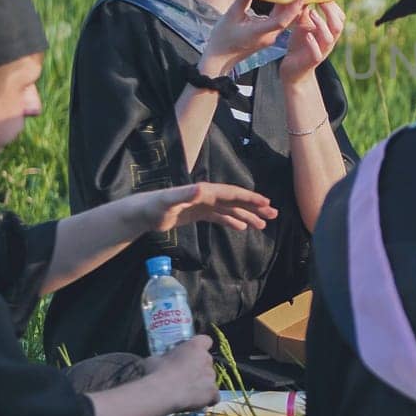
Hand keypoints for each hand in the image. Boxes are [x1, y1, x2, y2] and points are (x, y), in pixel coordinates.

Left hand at [137, 182, 275, 232]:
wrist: (141, 212)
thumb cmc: (154, 206)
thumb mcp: (169, 201)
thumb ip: (185, 194)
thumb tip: (202, 188)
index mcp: (205, 192)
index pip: (232, 194)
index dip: (250, 198)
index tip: (266, 203)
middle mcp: (207, 196)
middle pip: (236, 200)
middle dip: (255, 207)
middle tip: (273, 214)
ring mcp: (203, 205)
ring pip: (230, 210)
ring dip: (247, 215)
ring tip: (263, 224)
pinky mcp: (198, 213)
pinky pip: (220, 217)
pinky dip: (232, 221)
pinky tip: (242, 227)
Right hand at [150, 334, 219, 412]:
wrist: (162, 392)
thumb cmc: (157, 372)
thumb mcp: (155, 359)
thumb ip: (163, 358)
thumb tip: (159, 361)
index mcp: (195, 346)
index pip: (206, 341)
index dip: (200, 347)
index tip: (191, 354)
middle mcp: (207, 359)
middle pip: (207, 361)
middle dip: (198, 367)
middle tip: (184, 375)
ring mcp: (212, 376)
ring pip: (210, 378)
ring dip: (202, 383)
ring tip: (188, 391)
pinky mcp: (213, 392)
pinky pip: (214, 395)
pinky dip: (208, 398)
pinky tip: (197, 401)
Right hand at [199, 0, 305, 75]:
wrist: (220, 57)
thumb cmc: (223, 38)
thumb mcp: (230, 15)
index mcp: (259, 33)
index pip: (280, 21)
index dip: (291, 9)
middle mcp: (269, 36)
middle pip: (287, 19)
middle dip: (296, 3)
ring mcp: (270, 37)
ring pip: (285, 19)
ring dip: (290, 5)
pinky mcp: (268, 36)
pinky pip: (279, 21)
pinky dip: (282, 10)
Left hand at [280, 1, 345, 84]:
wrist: (293, 69)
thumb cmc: (300, 45)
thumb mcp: (303, 25)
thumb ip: (306, 12)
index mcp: (329, 32)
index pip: (339, 17)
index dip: (334, 5)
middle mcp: (328, 41)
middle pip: (338, 25)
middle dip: (330, 11)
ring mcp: (322, 51)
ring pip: (330, 38)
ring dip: (322, 24)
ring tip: (312, 13)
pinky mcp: (312, 61)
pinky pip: (317, 53)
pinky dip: (313, 43)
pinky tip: (307, 35)